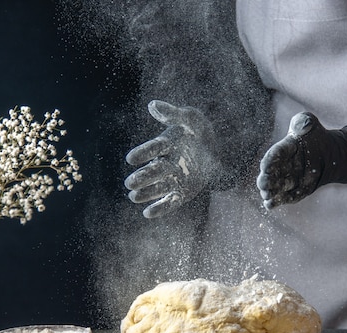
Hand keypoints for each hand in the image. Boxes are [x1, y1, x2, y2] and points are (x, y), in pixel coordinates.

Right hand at [124, 100, 216, 217]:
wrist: (216, 151)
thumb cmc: (199, 131)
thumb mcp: (191, 118)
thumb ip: (173, 113)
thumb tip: (153, 104)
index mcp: (166, 144)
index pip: (154, 148)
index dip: (143, 153)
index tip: (131, 159)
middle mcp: (166, 162)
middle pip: (153, 171)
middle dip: (142, 177)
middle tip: (130, 183)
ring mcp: (172, 179)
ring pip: (157, 187)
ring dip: (146, 193)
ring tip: (134, 197)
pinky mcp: (181, 193)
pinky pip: (170, 202)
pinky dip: (160, 208)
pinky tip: (147, 214)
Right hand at [256, 112, 346, 209]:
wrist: (328, 155)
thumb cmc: (315, 137)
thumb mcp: (309, 124)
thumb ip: (303, 122)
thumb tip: (301, 124)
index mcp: (283, 149)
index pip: (274, 155)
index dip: (269, 160)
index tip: (265, 166)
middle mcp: (281, 165)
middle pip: (269, 174)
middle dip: (265, 179)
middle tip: (263, 184)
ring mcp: (285, 179)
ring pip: (273, 187)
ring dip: (269, 192)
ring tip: (267, 195)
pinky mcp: (292, 191)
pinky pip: (283, 197)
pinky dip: (276, 202)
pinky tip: (270, 205)